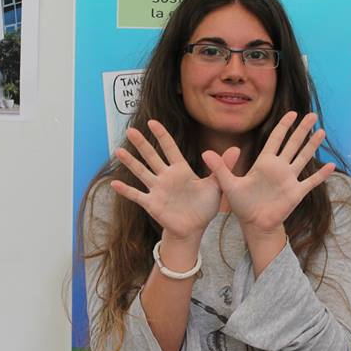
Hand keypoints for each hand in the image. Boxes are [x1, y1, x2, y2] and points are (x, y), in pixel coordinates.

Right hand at [111, 120, 239, 242]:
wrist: (194, 229)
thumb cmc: (203, 206)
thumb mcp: (216, 185)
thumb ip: (222, 167)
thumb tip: (236, 148)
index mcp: (181, 170)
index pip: (170, 148)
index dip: (161, 135)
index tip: (152, 122)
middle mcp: (166, 177)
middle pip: (152, 156)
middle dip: (141, 144)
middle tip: (130, 130)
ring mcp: (157, 190)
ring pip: (141, 172)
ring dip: (130, 163)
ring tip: (118, 151)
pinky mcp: (152, 204)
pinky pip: (137, 195)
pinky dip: (126, 191)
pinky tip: (114, 184)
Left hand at [201, 112, 334, 237]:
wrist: (254, 224)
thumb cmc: (242, 204)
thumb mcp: (228, 184)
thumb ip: (220, 168)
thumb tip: (205, 153)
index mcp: (264, 163)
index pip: (275, 139)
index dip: (284, 126)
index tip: (292, 113)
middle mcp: (279, 168)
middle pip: (293, 144)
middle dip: (302, 130)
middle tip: (312, 115)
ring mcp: (289, 179)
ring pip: (303, 158)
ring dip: (313, 146)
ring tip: (322, 132)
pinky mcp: (296, 193)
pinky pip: (311, 182)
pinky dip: (321, 175)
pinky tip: (330, 166)